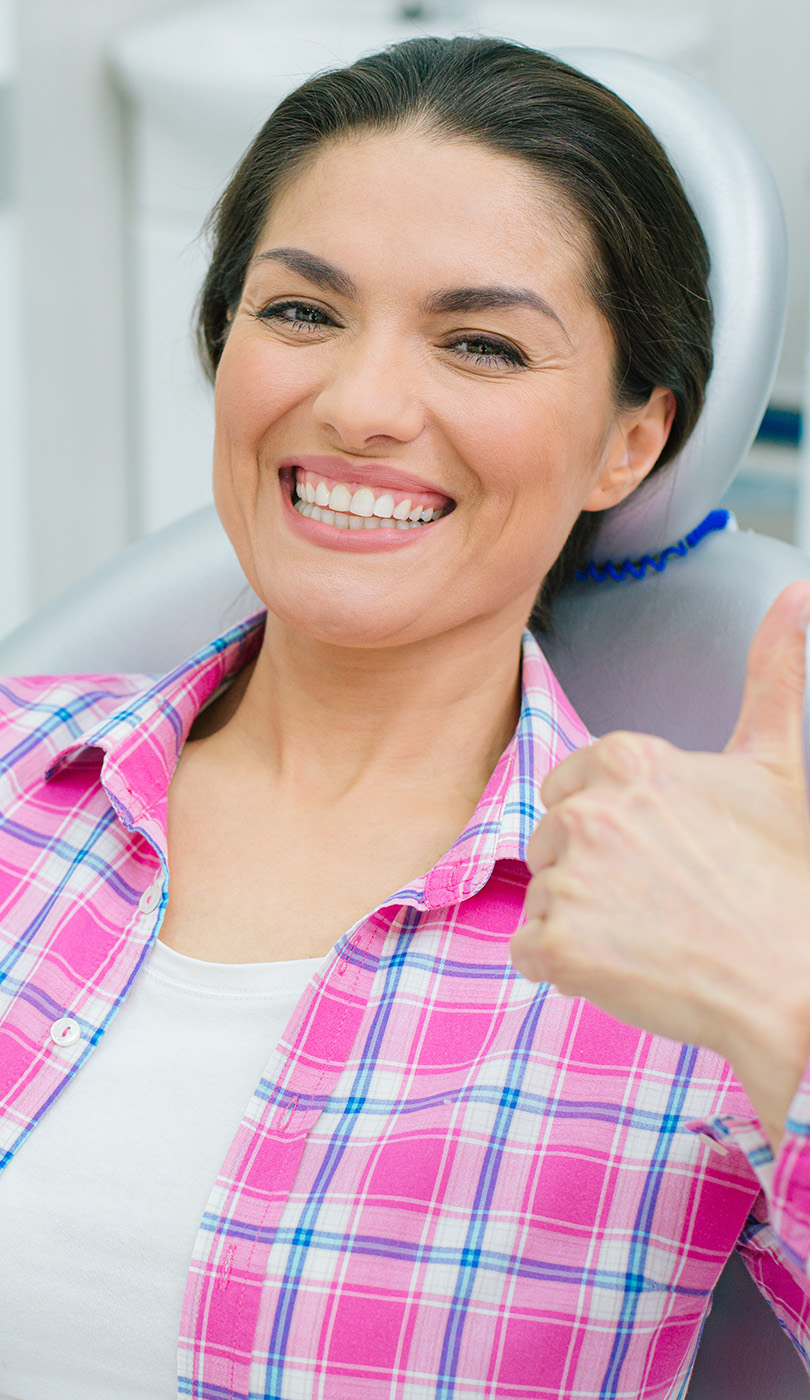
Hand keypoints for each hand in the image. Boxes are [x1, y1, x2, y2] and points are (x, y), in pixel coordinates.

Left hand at [510, 581, 809, 1148]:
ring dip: (581, 920)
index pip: (572, 786)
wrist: (790, 979)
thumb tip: (799, 593)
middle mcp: (588, 809)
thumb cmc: (782, 881)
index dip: (613, 823)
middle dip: (590, 868)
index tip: (661, 850)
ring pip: (542, 896)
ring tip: (650, 931)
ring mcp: (568, 877)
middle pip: (551, 839)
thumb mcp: (773, 764)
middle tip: (661, 895)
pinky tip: (625, 965)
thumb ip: (773, 671)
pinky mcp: (557, 943)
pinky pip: (530, 952)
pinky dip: (566, 967)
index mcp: (628, 759)